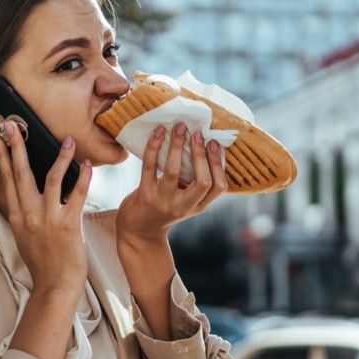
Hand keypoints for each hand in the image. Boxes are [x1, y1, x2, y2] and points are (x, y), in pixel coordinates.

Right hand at [0, 123, 92, 295]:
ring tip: (67, 139)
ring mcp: (47, 219)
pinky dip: (83, 177)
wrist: (55, 286)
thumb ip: (25, 214)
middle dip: (16, 146)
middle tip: (12, 124)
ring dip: (60, 156)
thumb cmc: (44, 262)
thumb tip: (24, 194)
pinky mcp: (68, 225)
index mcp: (17, 216)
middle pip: (20, 172)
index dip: (0, 156)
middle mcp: (29, 214)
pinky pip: (76, 194)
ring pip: (51, 178)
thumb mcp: (25, 236)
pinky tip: (87, 164)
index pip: (6, 179)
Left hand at [117, 122, 226, 243]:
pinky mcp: (144, 195)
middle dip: (201, 155)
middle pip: (202, 182)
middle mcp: (183, 206)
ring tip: (179, 127)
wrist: (138, 230)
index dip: (218, 164)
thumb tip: (202, 143)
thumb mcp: (186, 200)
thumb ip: (195, 181)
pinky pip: (149, 167)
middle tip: (198, 133)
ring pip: (173, 172)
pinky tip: (158, 132)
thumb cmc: (165, 207)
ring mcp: (163, 202)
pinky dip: (154, 147)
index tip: (213, 143)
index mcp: (198, 206)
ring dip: (177, 146)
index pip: (219, 187)